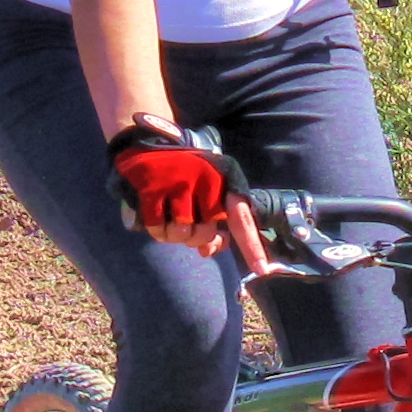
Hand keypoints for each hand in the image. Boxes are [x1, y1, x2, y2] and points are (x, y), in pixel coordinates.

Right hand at [108, 121, 238, 251]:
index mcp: (223, 182)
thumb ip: (214, 220)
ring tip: (168, 218)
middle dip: (195, 237)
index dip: (251, 246)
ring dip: (173, 235)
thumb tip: (208, 250)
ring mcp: (178, 184)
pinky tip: (154, 216)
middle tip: (186, 224)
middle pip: (204, 233)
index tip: (262, 269)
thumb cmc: (184, 172)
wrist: (150, 141)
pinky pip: (157, 228)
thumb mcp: (207, 189)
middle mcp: (205, 182)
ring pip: (180, 234)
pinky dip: (156, 229)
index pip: (241, 219)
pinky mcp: (153, 188)